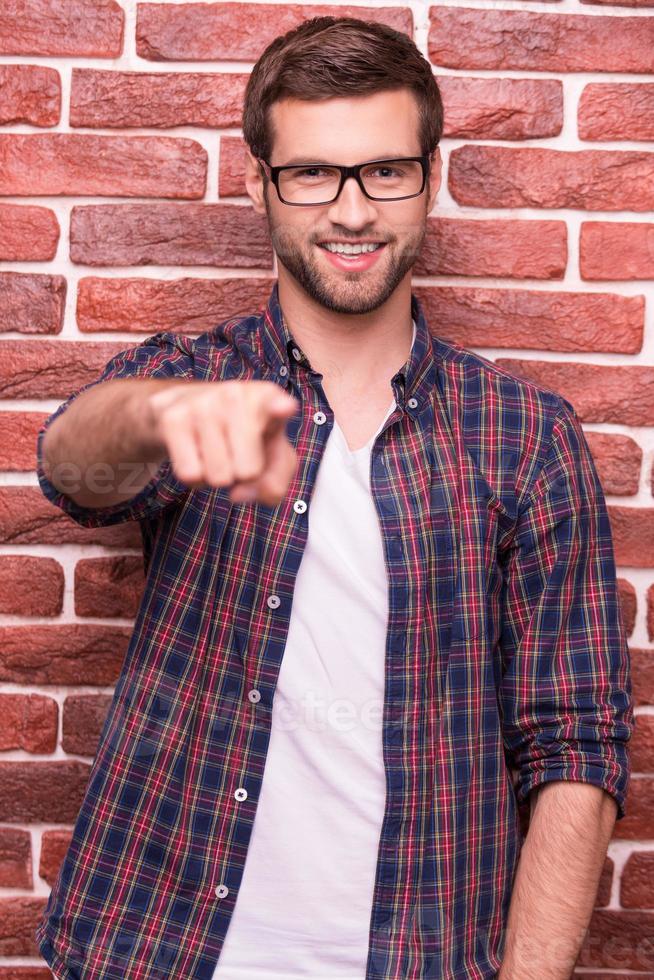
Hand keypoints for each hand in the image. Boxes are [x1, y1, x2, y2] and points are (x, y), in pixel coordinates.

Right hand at [145, 379, 299, 506]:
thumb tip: (238, 494)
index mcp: (268, 397)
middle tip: (235, 452)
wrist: (185, 405)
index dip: (280, 408)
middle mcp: (236, 394)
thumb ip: (274, 483)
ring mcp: (202, 403)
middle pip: (248, 473)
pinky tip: (195, 453)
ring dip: (216, 475)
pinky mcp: (173, 418)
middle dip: (241, 475)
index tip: (284, 407)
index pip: (277, 403)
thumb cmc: (242, 434)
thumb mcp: (271, 457)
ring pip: (217, 477)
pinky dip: (194, 478)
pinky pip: (190, 475)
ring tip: (215, 450)